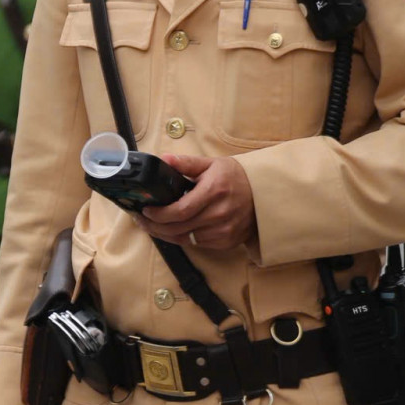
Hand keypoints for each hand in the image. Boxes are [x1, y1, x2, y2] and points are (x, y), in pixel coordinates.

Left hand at [141, 154, 257, 250]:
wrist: (263, 195)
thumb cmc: (235, 177)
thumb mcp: (211, 164)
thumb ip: (186, 163)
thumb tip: (163, 159)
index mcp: (214, 192)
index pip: (181, 210)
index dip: (160, 214)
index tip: (146, 210)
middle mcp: (219, 214)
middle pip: (180, 228)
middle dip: (156, 226)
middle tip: (141, 220)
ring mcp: (224, 231)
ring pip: (186, 239)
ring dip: (165, 235)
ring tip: (151, 227)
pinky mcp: (226, 241)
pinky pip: (197, 244)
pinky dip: (181, 238)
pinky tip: (170, 231)